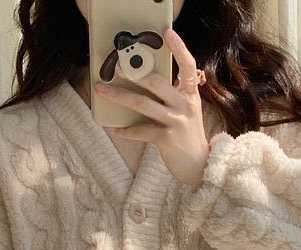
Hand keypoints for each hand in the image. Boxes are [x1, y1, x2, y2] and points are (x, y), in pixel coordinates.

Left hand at [95, 27, 209, 187]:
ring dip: (120, 96)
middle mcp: (184, 105)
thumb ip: (171, 95)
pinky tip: (114, 128)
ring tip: (102, 90)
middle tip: (115, 66)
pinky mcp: (167, 140)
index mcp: (190, 94)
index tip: (167, 32)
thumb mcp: (185, 110)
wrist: (198, 165)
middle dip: (133, 73)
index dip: (179, 48)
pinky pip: (141, 131)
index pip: (188, 65)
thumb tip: (144, 80)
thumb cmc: (187, 135)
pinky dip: (126, 130)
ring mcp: (176, 122)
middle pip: (156, 82)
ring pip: (143, 104)